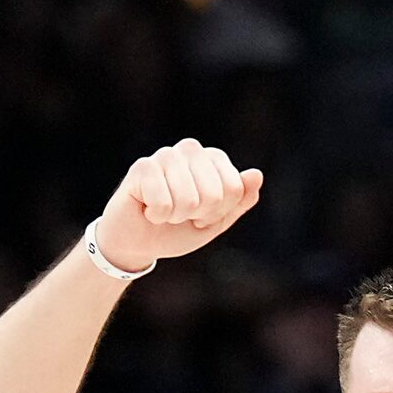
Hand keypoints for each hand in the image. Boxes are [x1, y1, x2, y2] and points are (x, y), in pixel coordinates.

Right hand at [92, 140, 262, 274]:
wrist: (137, 243)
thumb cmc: (177, 229)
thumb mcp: (215, 221)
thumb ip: (239, 201)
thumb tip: (256, 174)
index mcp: (212, 159)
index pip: (235, 189)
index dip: (217, 213)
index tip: (201, 215)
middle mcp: (190, 150)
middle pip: (215, 194)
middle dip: (197, 215)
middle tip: (180, 214)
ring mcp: (165, 155)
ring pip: (189, 199)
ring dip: (175, 216)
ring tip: (163, 211)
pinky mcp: (142, 167)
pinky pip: (163, 202)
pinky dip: (157, 215)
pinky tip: (147, 209)